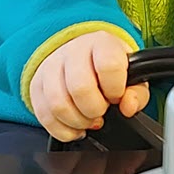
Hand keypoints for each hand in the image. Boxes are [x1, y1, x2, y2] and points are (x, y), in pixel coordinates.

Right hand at [25, 30, 143, 142]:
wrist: (83, 55)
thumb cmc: (110, 69)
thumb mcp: (133, 76)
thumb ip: (137, 93)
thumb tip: (128, 107)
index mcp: (102, 44)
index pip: (109, 66)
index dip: (115, 89)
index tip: (116, 96)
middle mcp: (73, 51)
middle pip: (80, 88)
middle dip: (94, 110)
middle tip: (101, 111)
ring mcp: (51, 66)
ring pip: (58, 104)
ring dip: (77, 121)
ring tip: (88, 120)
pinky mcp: (36, 84)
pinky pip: (44, 115)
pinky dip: (62, 130)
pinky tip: (75, 126)